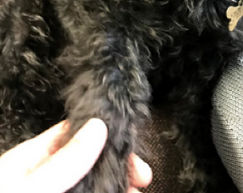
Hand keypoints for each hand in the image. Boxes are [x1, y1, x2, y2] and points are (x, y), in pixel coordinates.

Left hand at [0, 119, 151, 192]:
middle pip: (88, 162)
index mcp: (32, 160)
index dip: (105, 135)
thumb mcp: (30, 188)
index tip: (130, 146)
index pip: (74, 134)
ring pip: (89, 186)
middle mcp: (44, 178)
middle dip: (116, 167)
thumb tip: (98, 127)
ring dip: (113, 187)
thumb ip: (64, 162)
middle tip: (142, 179)